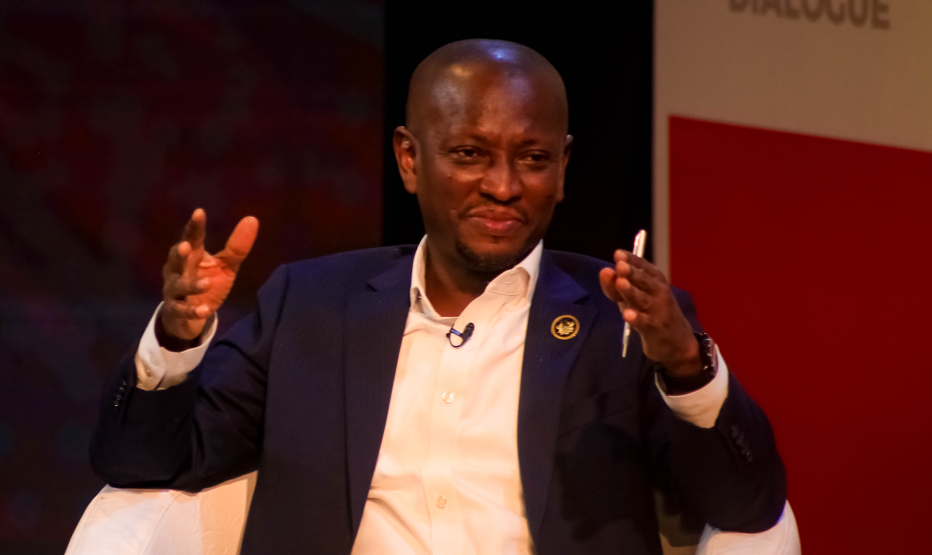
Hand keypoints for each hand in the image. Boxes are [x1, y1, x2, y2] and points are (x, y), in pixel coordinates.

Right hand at [160, 209, 258, 344]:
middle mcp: (178, 270)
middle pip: (176, 259)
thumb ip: (236, 247)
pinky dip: (192, 311)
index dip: (194, 226)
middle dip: (180, 253)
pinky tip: (205, 310)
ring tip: (206, 283)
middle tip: (187, 246)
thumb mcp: (225, 266)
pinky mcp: (175, 311)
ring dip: (191, 285)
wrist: (190, 317)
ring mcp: (174, 291)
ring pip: (178, 286)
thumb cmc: (207, 284)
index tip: (199, 212)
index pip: (192, 238)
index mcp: (192, 256)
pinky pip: (180, 310)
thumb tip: (252, 219)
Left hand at [598, 250, 699, 376]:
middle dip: (632, 273)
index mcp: (655, 281)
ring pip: (643, 300)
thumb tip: (604, 271)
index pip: (643, 267)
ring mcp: (659, 311)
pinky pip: (647, 323)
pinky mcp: (657, 330)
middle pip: (644, 282)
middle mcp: (659, 293)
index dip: (631, 260)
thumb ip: (615, 286)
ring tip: (621, 283)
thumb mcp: (632, 299)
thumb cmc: (651, 314)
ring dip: (632, 291)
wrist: (678, 342)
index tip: (618, 254)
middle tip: (620, 265)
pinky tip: (627, 315)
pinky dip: (637, 319)